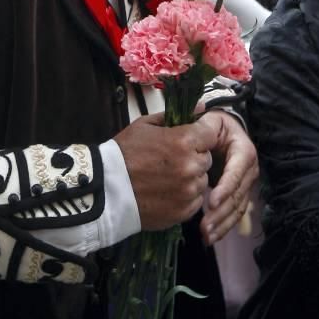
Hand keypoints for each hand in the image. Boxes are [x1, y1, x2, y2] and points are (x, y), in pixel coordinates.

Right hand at [115, 113, 212, 230]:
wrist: (107, 189)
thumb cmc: (124, 153)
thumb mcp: (145, 125)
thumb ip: (174, 115)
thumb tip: (200, 107)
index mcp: (183, 141)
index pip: (210, 134)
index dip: (201, 135)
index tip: (191, 138)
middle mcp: (191, 166)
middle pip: (207, 158)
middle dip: (195, 156)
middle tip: (173, 158)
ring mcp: (188, 191)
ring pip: (202, 180)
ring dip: (191, 177)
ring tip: (168, 176)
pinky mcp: (184, 211)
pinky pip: (196, 200)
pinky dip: (186, 195)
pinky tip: (167, 191)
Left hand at [196, 110, 258, 245]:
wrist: (218, 131)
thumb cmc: (210, 125)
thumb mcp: (208, 120)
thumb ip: (202, 123)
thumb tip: (200, 123)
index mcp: (242, 148)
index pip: (237, 169)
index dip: (226, 186)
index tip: (211, 201)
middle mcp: (248, 167)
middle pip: (238, 193)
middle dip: (222, 211)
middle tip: (204, 225)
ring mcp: (245, 182)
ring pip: (238, 207)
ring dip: (223, 223)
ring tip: (206, 235)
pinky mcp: (238, 193)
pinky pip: (235, 212)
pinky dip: (224, 226)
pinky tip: (212, 236)